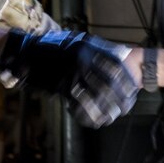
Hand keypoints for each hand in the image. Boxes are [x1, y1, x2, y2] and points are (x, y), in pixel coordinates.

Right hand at [0, 30, 137, 127]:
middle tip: (127, 106)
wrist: (30, 52)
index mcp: (89, 48)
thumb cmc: (57, 47)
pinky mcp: (62, 85)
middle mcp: (83, 60)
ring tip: (114, 116)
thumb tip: (123, 55)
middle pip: (109, 82)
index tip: (133, 89)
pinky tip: (96, 120)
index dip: (127, 80)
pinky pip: (79, 102)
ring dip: (107, 107)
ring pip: (96, 93)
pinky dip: (89, 112)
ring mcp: (72, 73)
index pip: (115, 66)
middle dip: (120, 96)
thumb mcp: (80, 42)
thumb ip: (100, 49)